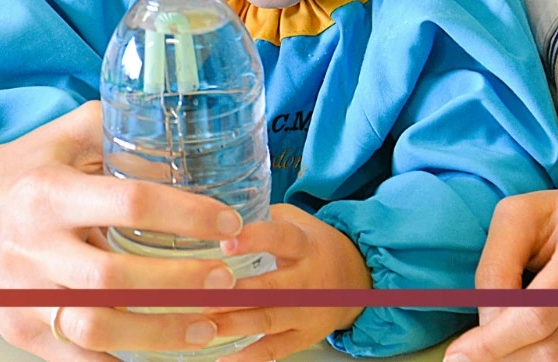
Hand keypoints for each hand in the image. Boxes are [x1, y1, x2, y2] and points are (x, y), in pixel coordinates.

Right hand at [0, 102, 245, 361]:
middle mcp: (35, 247)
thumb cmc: (21, 167)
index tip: (228, 222)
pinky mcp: (21, 330)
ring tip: (208, 326)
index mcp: (51, 192)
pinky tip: (165, 355)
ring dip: (160, 335)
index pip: (129, 202)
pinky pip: (78, 360)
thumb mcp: (67, 135)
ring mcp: (25, 295)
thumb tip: (188, 141)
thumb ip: (122, 132)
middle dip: (180, 284)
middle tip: (227, 279)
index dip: (187, 214)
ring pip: (96, 330)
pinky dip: (123, 361)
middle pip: (114, 278)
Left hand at [206, 203, 372, 361]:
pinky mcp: (304, 337)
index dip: (255, 239)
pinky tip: (222, 357)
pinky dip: (248, 356)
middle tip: (200, 295)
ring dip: (234, 323)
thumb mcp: (298, 221)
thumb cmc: (315, 246)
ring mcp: (307, 312)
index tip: (226, 242)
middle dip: (235, 293)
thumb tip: (218, 211)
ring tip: (202, 324)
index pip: (282, 238)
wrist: (357, 280)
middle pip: (271, 288)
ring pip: (269, 320)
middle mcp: (309, 280)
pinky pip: (275, 350)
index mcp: (306, 245)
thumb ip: (263, 215)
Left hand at [444, 161, 557, 361]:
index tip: (459, 358)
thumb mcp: (517, 218)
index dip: (494, 343)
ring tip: (535, 321)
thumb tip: (488, 328)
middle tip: (481, 354)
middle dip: (509, 356)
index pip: (538, 313)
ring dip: (540, 355)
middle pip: (556, 349)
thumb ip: (494, 269)